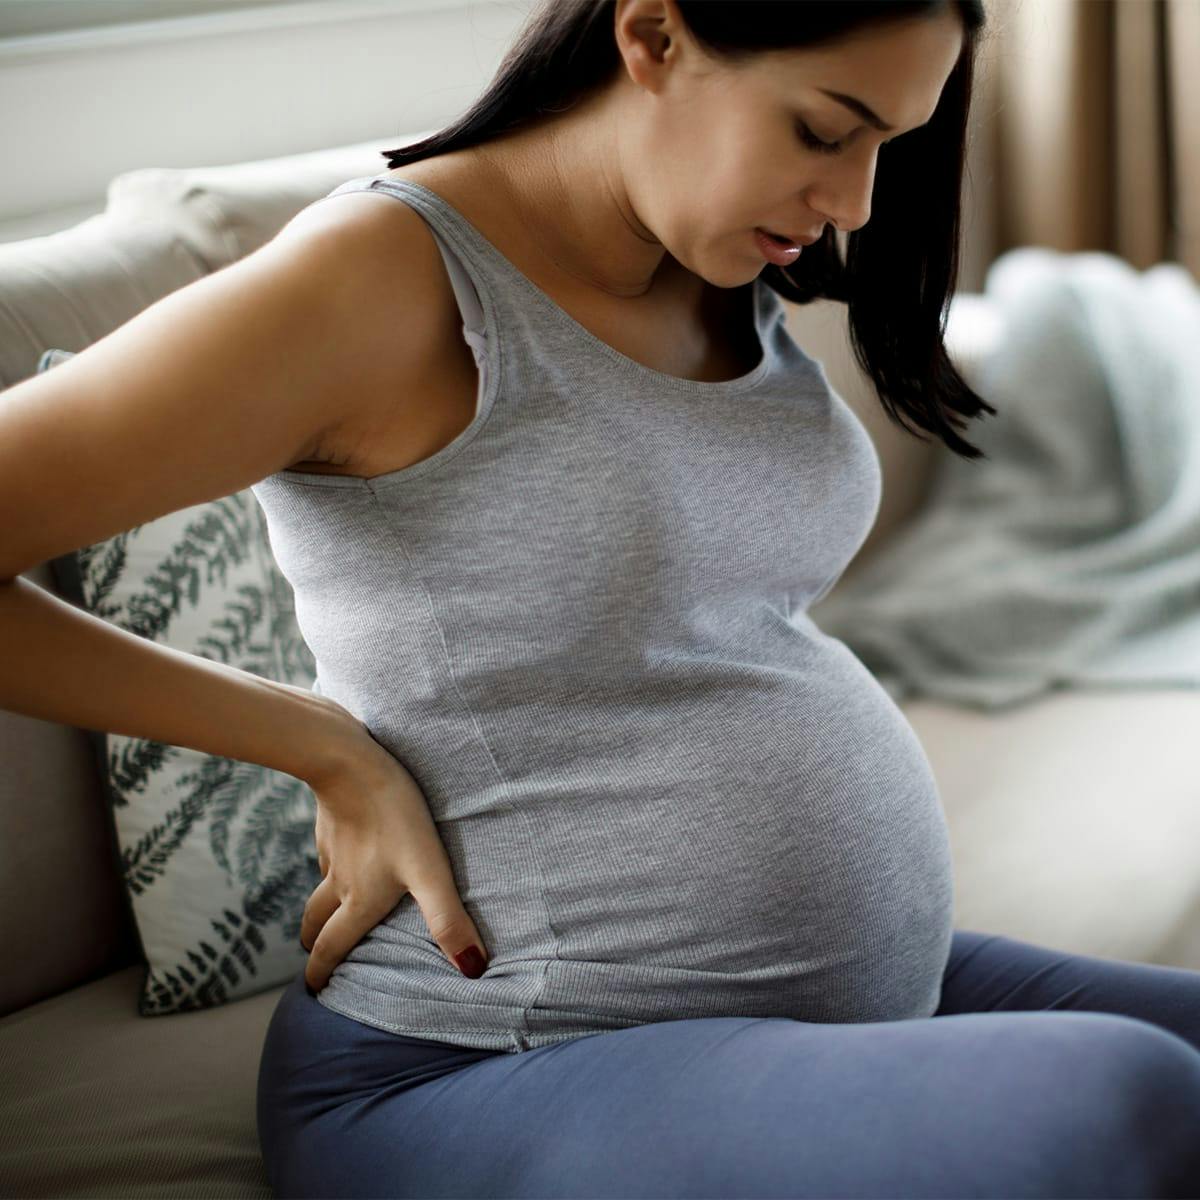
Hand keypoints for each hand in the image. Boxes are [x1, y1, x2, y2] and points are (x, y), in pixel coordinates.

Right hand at [298, 707, 488, 992]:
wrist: (349, 762)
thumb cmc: (394, 817)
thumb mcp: (429, 871)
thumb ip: (448, 919)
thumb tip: (471, 971)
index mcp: (359, 901)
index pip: (332, 947)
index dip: (321, 973)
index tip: (313, 992)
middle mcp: (339, 882)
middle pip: (316, 922)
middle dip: (314, 944)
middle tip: (314, 957)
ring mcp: (332, 850)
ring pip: (320, 886)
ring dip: (320, 906)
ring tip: (328, 913)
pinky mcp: (332, 822)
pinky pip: (328, 853)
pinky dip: (332, 865)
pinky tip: (348, 853)